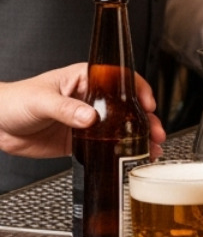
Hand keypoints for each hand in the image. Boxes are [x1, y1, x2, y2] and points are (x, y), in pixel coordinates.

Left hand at [0, 64, 165, 159]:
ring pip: (120, 127)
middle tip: (155, 131)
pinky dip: (119, 151)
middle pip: (126, 106)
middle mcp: (90, 99)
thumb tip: (90, 118)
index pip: (120, 79)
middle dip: (145, 119)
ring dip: (137, 137)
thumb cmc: (13, 101)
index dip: (138, 90)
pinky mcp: (80, 140)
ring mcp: (87, 120)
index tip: (147, 104)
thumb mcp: (41, 101)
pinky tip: (131, 156)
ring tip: (151, 148)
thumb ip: (66, 109)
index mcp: (85, 79)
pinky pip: (104, 145)